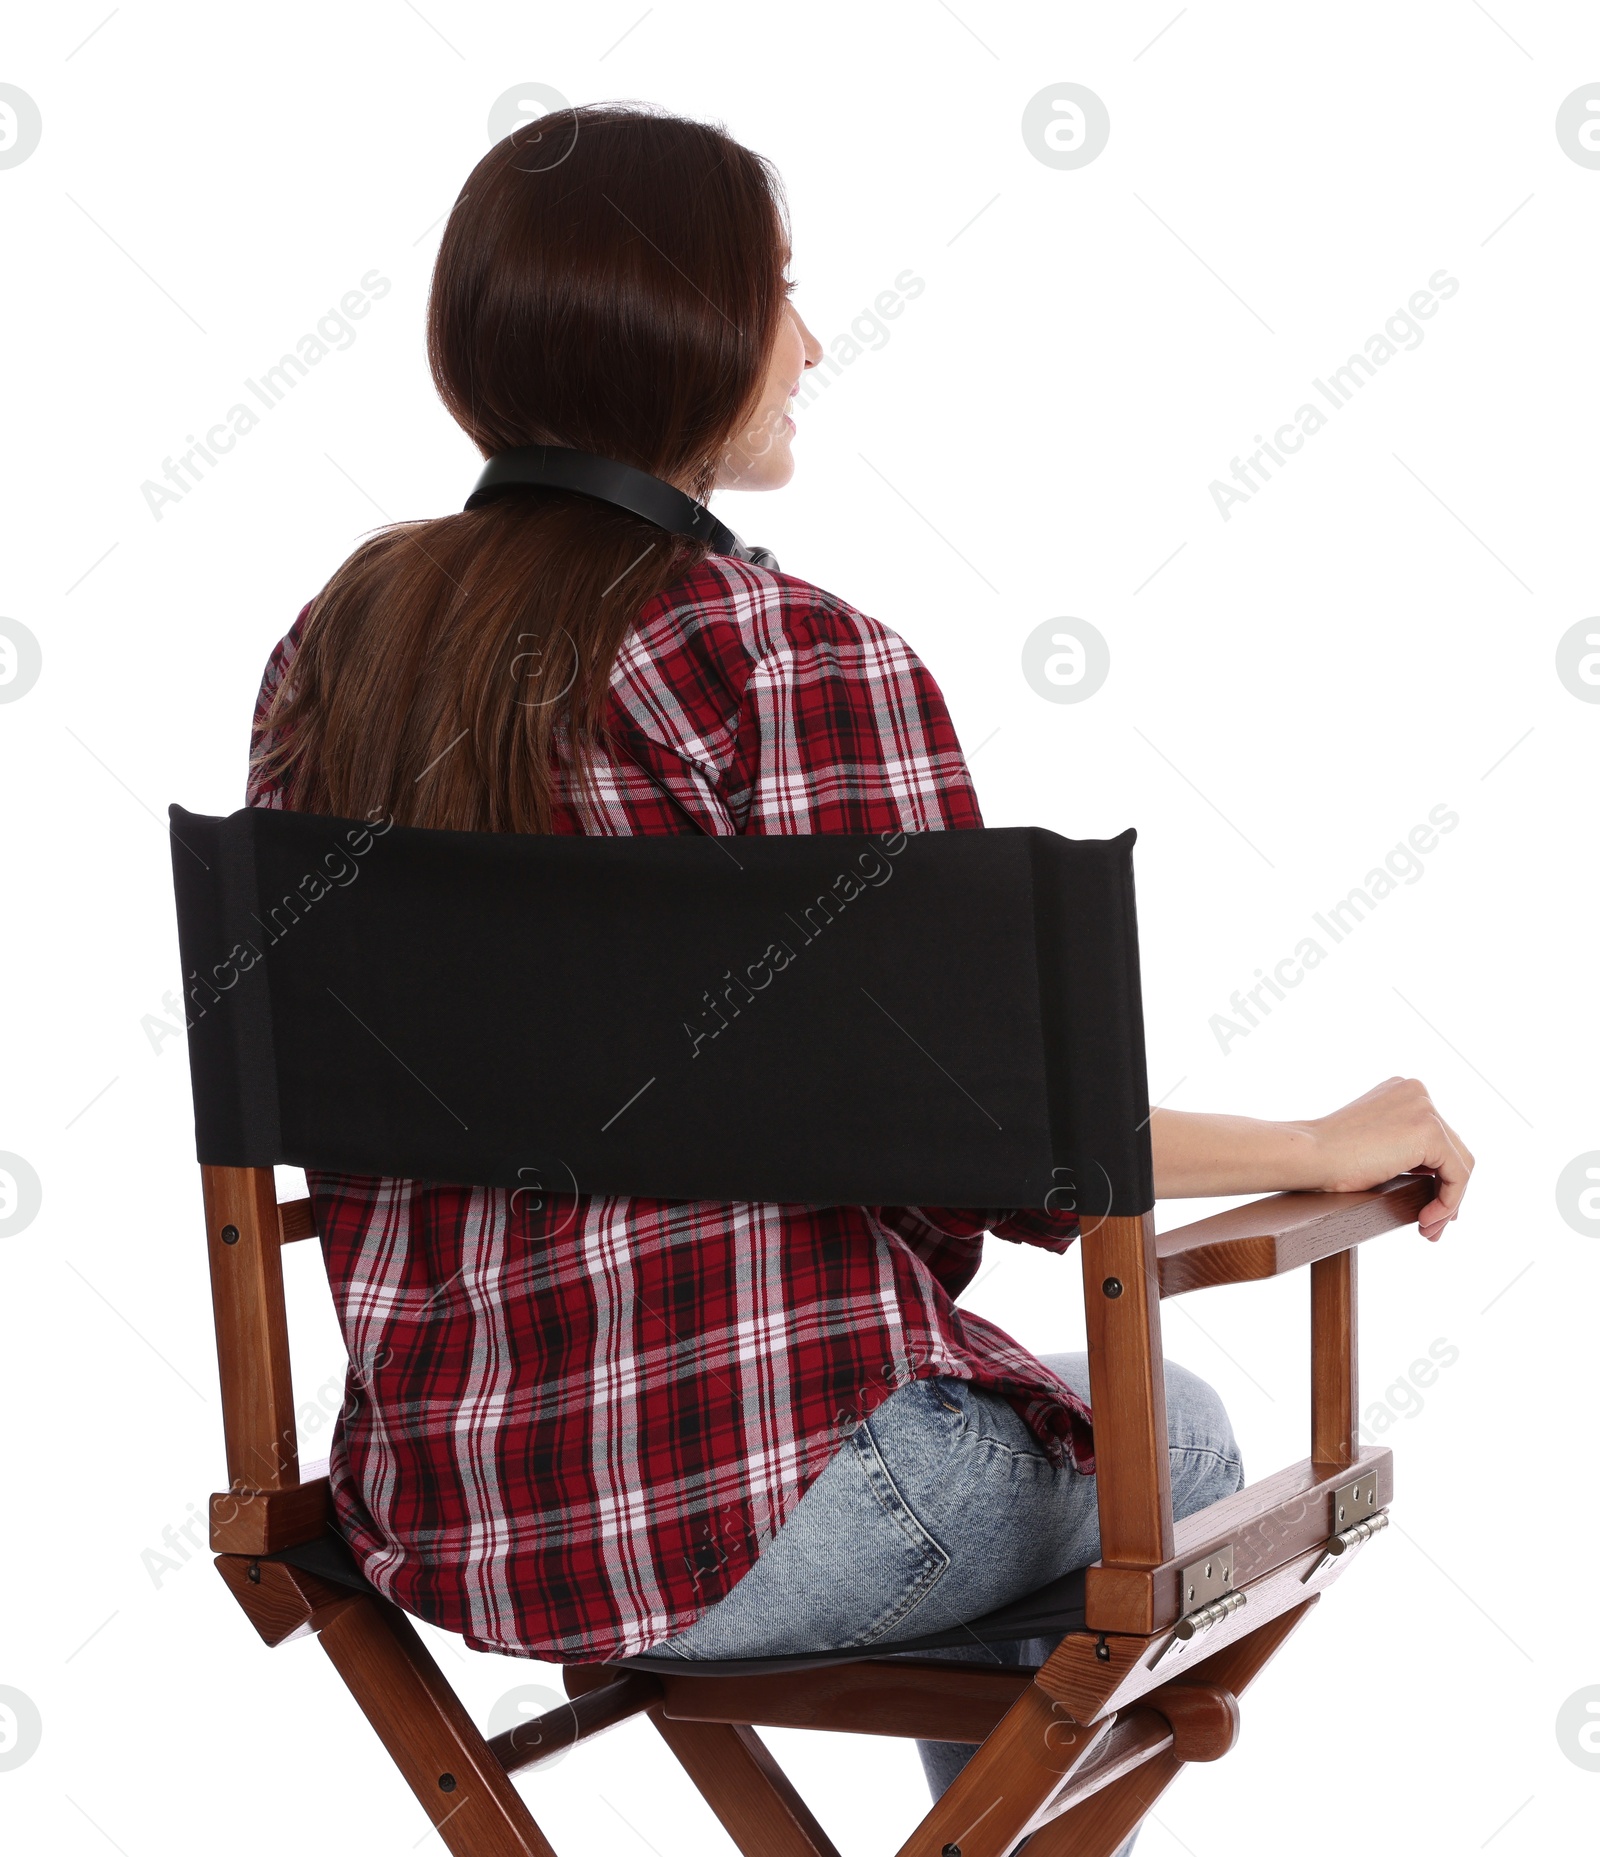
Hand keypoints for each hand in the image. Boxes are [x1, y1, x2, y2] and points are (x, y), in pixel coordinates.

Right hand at [1300, 1077, 1472, 1240]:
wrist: (1310, 1155)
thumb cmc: (1329, 1157)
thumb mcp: (1375, 1143)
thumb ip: (1404, 1145)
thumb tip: (1437, 1178)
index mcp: (1403, 1090)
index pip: (1438, 1137)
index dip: (1437, 1175)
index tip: (1426, 1207)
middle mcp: (1418, 1092)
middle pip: (1452, 1149)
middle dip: (1446, 1191)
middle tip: (1430, 1224)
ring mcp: (1425, 1108)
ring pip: (1459, 1163)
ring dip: (1448, 1201)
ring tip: (1428, 1227)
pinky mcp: (1430, 1131)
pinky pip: (1458, 1174)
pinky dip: (1448, 1202)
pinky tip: (1425, 1218)